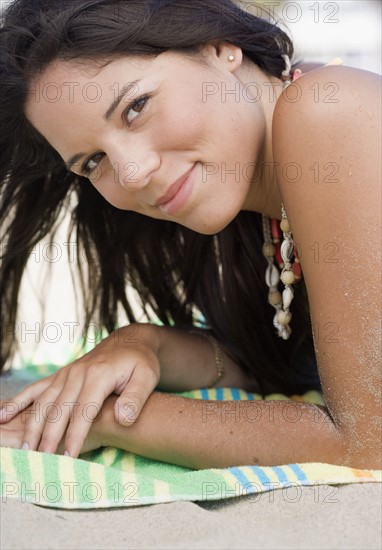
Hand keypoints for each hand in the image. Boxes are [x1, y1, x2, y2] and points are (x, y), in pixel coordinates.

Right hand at [0, 323, 159, 457]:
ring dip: (32, 426)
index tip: (68, 458)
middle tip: (42, 462)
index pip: (84, 411)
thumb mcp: (147, 377)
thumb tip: (123, 419)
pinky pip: (36, 389)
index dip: (75, 435)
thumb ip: (136, 398)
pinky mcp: (61, 375)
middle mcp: (78, 373)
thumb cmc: (140, 363)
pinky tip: (2, 415)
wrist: (130, 343)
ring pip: (44, 402)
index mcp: (99, 375)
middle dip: (49, 437)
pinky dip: (18, 402)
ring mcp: (66, 373)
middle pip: (59, 409)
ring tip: (24, 449)